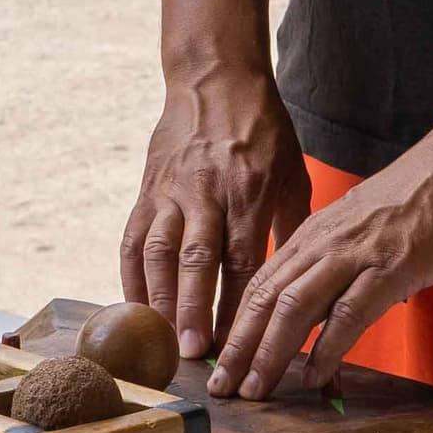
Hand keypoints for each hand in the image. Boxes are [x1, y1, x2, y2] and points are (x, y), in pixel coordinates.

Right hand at [123, 76, 310, 360]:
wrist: (216, 78)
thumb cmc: (263, 131)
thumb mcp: (291, 174)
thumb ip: (290, 228)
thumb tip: (301, 280)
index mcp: (250, 191)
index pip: (243, 259)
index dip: (238, 306)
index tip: (239, 346)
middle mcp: (208, 192)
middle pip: (197, 258)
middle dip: (194, 309)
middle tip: (193, 353)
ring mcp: (173, 190)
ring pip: (159, 250)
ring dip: (159, 298)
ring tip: (162, 340)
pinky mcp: (148, 188)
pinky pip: (134, 237)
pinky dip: (131, 275)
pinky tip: (135, 308)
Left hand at [209, 133, 432, 400]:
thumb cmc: (426, 194)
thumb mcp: (367, 227)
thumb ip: (343, 262)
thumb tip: (329, 306)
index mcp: (318, 232)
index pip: (262, 282)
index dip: (236, 324)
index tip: (221, 360)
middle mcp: (327, 241)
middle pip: (266, 297)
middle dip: (239, 347)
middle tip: (221, 387)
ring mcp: (358, 253)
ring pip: (295, 306)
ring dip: (270, 353)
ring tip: (254, 390)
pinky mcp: (392, 266)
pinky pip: (349, 312)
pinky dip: (327, 349)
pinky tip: (314, 376)